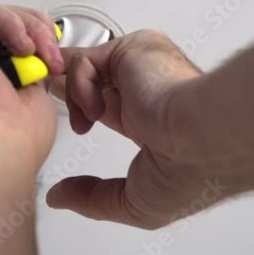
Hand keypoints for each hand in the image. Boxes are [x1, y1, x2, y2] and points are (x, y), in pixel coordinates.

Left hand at [46, 30, 217, 228]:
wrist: (200, 136)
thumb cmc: (187, 174)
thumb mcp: (136, 204)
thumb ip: (94, 198)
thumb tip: (59, 196)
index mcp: (157, 121)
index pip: (113, 108)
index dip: (86, 111)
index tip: (74, 122)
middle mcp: (150, 90)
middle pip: (97, 79)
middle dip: (70, 91)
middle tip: (53, 96)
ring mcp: (141, 69)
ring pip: (88, 69)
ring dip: (77, 97)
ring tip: (86, 120)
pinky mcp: (131, 50)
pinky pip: (85, 61)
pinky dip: (80, 85)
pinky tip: (95, 108)